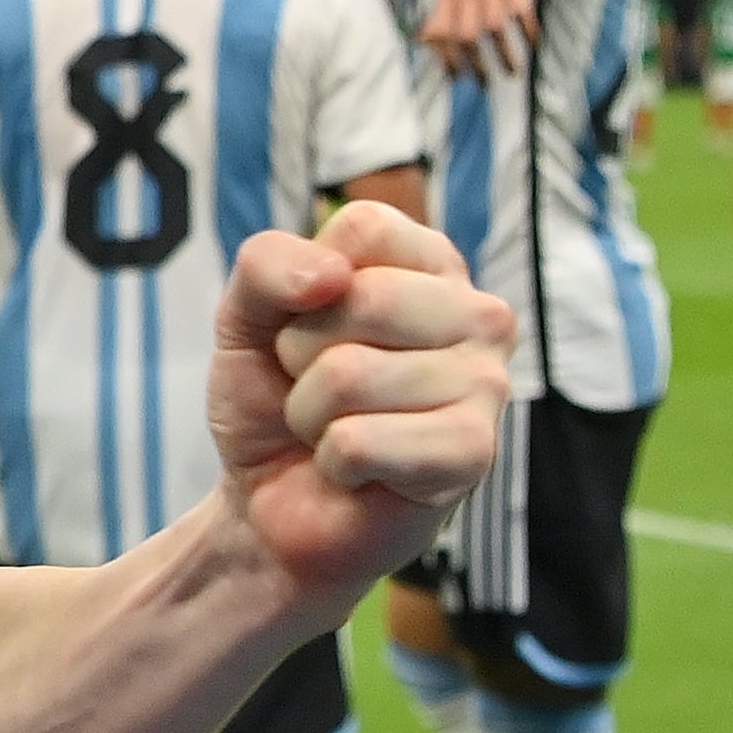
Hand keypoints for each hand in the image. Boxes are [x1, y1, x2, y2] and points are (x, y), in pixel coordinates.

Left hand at [207, 200, 511, 604]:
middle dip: (302, 353)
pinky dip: (332, 461)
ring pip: (349, 374)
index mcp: (432, 263)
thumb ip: (268, 264)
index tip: (309, 323)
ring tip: (336, 429)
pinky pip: (357, 441)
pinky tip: (358, 470)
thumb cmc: (275, 399)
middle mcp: (478, 314)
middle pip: (363, 297)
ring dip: (312, 413)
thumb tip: (332, 275)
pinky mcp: (473, 453)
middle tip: (319, 387)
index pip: (366, 227)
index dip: (305, 284)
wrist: (271, 505)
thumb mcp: (246, 314)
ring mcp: (486, 384)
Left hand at [419, 0, 547, 78]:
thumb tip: (425, 43)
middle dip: (476, 64)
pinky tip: (534, 43)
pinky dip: (527, 30)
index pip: (441, 31)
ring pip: (495, 28)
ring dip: (505, 54)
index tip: (458, 79)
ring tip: (513, 71)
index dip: (447, 58)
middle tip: (485, 84)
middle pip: (467, 35)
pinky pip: (521, 10)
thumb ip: (444, 8)